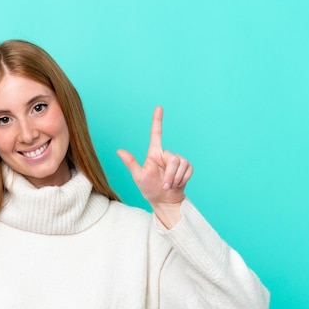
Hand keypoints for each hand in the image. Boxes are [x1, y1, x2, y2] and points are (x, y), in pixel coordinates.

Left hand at [117, 106, 192, 226]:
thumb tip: (119, 151)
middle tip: (165, 184)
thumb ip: (131, 163)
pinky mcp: (186, 167)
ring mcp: (177, 161)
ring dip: (176, 178)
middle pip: (173, 157)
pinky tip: (178, 184)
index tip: (159, 107)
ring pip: (182, 163)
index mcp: (153, 154)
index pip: (156, 134)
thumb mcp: (139, 177)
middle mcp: (166, 155)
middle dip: (170, 173)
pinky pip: (189, 169)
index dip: (157, 121)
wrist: (165, 201)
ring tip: (170, 185)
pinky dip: (184, 179)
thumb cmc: (150, 189)